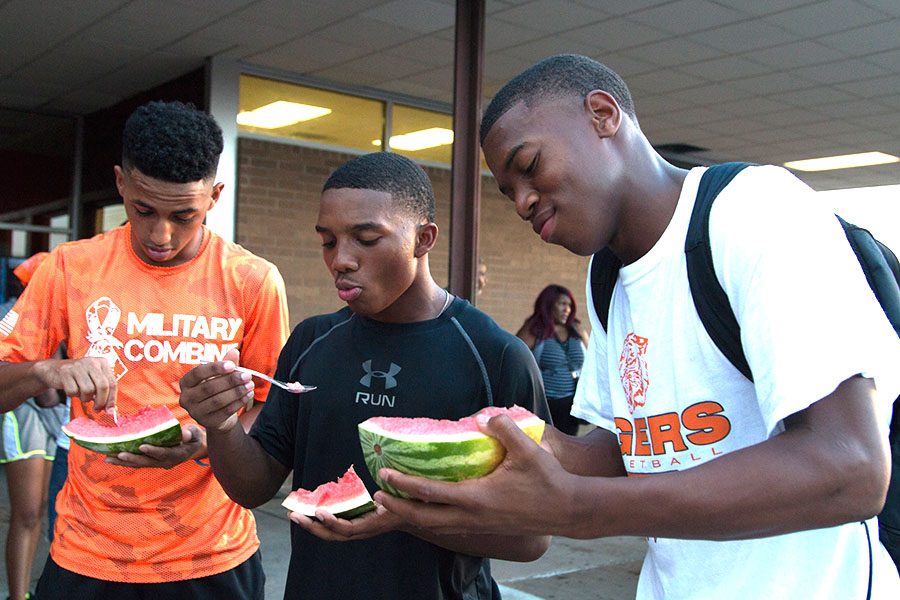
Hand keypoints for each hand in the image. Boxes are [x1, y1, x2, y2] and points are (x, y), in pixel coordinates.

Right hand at [35, 356, 116, 411]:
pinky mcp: (65, 372)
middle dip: (101, 402)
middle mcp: (92, 362)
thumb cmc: (78, 378)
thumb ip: (103, 393)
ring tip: (82, 395)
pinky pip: (73, 391)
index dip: (112, 399)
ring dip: (85, 398)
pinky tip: (72, 390)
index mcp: (102, 363)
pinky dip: (73, 395)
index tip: (110, 411)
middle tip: (96, 409)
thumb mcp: (93, 381)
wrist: (53, 370)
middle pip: (102, 386)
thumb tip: (111, 411)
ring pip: (88, 390)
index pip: (112, 383)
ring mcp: (78, 366)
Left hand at [106, 425, 204, 468]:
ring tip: (108, 458)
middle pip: (147, 462)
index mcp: (177, 455)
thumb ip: (190, 433)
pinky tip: (112, 458)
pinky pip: (137, 463)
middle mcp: (166, 462)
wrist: (194, 447)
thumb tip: (184, 434)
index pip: (163, 454)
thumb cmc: (194, 436)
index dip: (153, 451)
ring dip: (124, 462)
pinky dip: (125, 461)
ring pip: (139, 464)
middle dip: (132, 458)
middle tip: (119, 454)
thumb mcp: (195, 433)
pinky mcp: (152, 462)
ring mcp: (158, 464)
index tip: (142, 446)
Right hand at [179, 349, 253, 432]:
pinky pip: (225, 411)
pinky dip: (239, 402)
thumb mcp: (220, 374)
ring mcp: (195, 412)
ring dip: (237, 392)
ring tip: (250, 385)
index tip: (232, 365)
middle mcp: (186, 398)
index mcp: (186, 382)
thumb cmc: (217, 388)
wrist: (218, 413)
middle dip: (230, 381)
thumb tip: (234, 351)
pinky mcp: (208, 422)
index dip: (215, 369)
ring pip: (218, 401)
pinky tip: (249, 395)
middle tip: (247, 375)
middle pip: (209, 388)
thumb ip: (226, 363)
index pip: (198, 373)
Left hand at [289, 504, 404, 541]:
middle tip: (294, 515)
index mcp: (371, 526)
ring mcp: (355, 530)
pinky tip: (310, 511)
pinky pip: (332, 526)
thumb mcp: (399, 502)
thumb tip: (380, 487)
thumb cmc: (403, 507)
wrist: (407, 517)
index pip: (348, 529)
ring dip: (311, 524)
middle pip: (332, 535)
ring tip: (295, 514)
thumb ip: (390, 498)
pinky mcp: (352, 525)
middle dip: (312, 526)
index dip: (333, 522)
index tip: (319, 512)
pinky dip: (319, 520)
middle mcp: (361, 532)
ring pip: (329, 532)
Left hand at [374, 414, 572, 536]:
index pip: (431, 493)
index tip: (385, 474)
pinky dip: (432, 519)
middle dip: (398, 507)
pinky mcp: (486, 527)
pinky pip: (449, 527)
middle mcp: (473, 516)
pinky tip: (430, 510)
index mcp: (477, 498)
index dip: (405, 484)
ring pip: (436, 526)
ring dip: (413, 515)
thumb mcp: (528, 449)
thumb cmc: (548, 480)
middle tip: (379, 495)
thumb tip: (484, 415)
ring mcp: (479, 525)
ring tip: (396, 503)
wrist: (569, 510)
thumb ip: (504, 429)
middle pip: (424, 518)